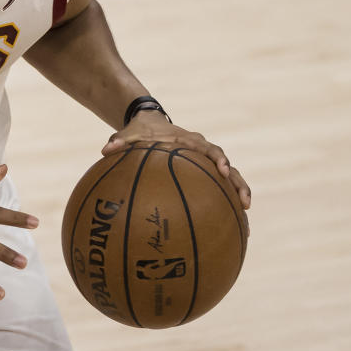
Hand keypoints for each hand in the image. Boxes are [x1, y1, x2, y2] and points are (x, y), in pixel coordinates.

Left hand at [103, 113, 251, 211]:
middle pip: (228, 168)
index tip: (223, 171)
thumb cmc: (141, 131)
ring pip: (229, 180)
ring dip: (238, 196)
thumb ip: (121, 141)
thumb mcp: (130, 134)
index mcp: (191, 141)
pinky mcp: (203, 173)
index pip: (210, 149)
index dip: (219, 159)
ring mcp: (205, 163)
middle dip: (238, 184)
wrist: (149, 124)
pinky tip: (227, 226)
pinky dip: (224, 204)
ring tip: (245, 220)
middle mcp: (203, 152)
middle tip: (245, 203)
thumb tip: (106, 150)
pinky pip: (217, 189)